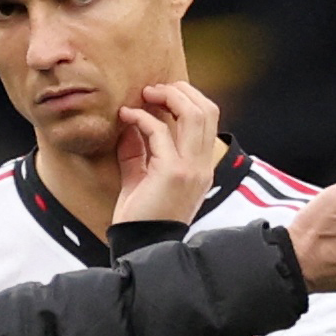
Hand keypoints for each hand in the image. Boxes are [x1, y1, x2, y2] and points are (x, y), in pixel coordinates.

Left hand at [113, 82, 219, 224]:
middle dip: (180, 91)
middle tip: (152, 89)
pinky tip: (126, 117)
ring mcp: (191, 168)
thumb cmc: (139, 216)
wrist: (138, 246)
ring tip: (145, 95)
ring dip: (168, 97)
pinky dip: (142, 118)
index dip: (187, 99)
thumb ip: (139, 150)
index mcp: (201, 167)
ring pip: (194, 113)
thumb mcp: (140, 177)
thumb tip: (130, 122)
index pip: (208, 120)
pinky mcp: (172, 172)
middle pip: (207, 109)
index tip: (159, 96)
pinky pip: (160, 131)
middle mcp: (202, 166)